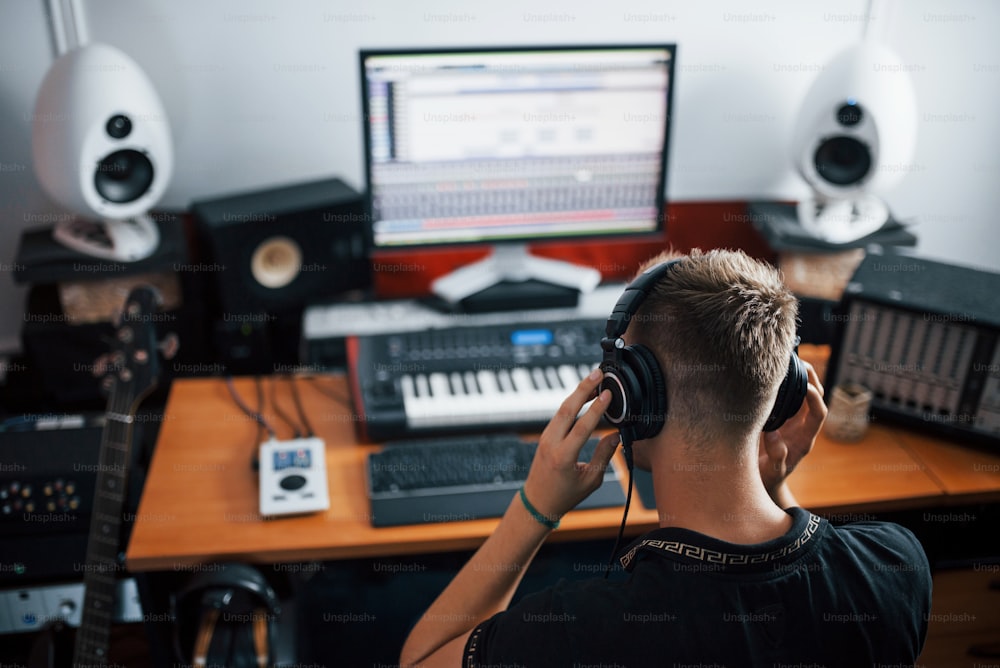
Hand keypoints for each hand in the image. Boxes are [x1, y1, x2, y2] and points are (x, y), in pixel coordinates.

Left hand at [522, 369, 618, 521]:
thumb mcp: (591, 479)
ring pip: (562, 409)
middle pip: (567, 409)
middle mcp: (552, 443)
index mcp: (564, 457)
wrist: (537, 501)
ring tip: (594, 379)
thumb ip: (604, 455)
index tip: (607, 394)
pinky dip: (572, 403)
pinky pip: (559, 415)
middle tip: (597, 373)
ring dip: (578, 392)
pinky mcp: (545, 435)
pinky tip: (583, 395)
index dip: (597, 409)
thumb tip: (616, 435)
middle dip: (583, 388)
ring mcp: (546, 437)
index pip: (582, 427)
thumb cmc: (564, 495)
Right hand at [758, 361, 826, 500]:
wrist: (764, 481)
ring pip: (803, 394)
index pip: (819, 414)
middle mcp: (802, 426)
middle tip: (800, 362)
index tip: (805, 387)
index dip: (815, 399)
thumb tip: (776, 438)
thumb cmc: (768, 478)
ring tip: (789, 361)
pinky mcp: (781, 418)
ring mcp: (793, 421)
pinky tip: (774, 374)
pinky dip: (785, 384)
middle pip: (816, 398)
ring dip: (800, 378)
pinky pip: (788, 397)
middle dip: (812, 379)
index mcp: (805, 439)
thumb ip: (777, 458)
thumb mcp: (772, 472)